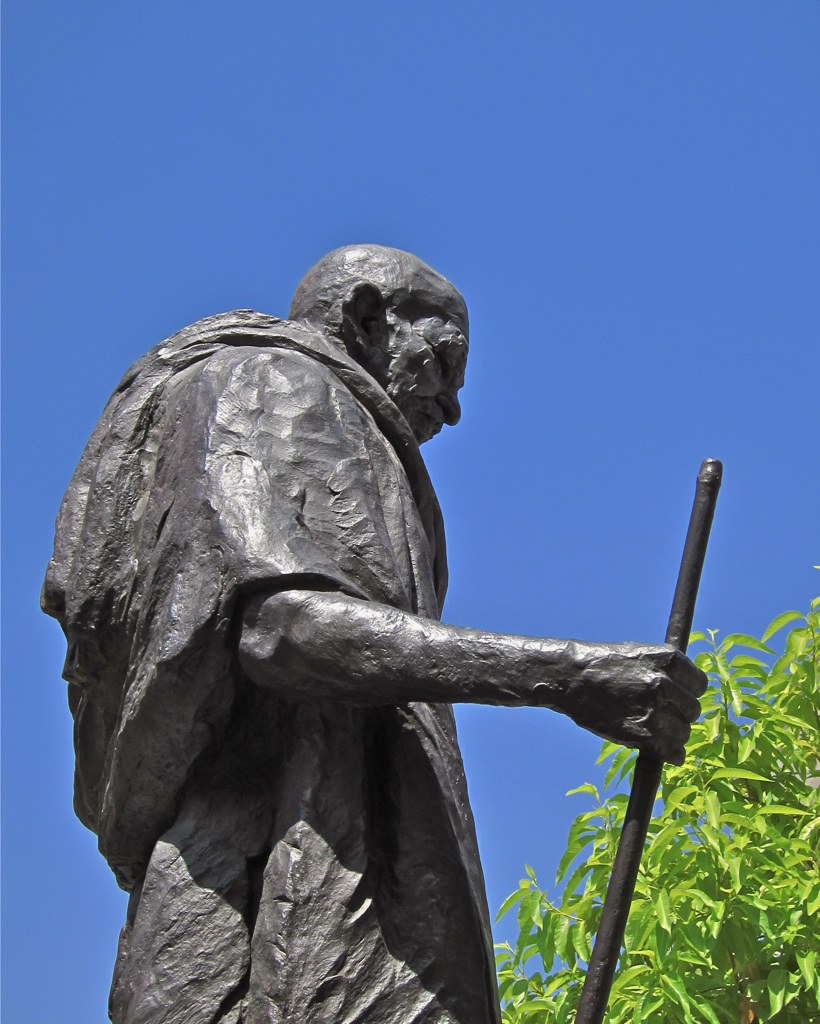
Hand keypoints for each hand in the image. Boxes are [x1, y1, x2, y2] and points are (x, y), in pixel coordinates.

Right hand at [544, 642, 706, 764]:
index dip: (688, 693)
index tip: (677, 698)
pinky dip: (671, 755)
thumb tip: (685, 691)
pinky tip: (661, 750)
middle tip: (662, 716)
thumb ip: (664, 671)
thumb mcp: (637, 655)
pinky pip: (674, 752)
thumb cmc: (601, 665)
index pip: (699, 683)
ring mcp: (654, 710)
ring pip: (684, 732)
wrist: (569, 677)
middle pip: (693, 709)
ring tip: (654, 732)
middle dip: (680, 715)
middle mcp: (664, 683)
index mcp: (667, 659)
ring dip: (674, 736)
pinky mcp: (644, 735)